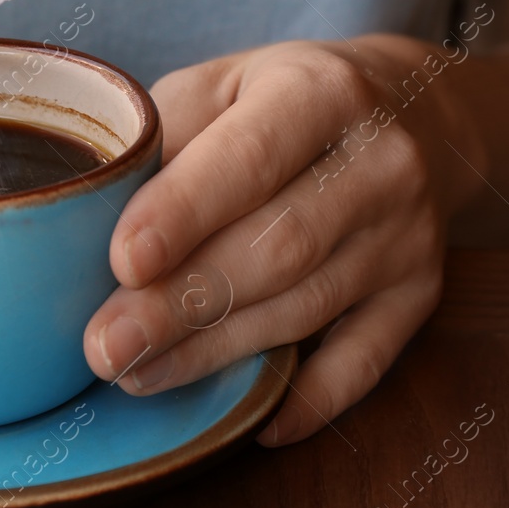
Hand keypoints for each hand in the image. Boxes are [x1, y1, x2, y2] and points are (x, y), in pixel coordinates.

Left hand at [81, 37, 487, 444]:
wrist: (414, 110)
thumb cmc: (280, 100)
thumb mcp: (220, 84)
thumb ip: (165, 138)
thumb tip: (88, 220)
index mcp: (322, 92)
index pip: (250, 158)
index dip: (185, 213)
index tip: (123, 262)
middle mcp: (380, 163)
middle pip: (278, 246)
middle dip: (183, 302)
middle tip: (106, 346)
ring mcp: (408, 235)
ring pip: (307, 308)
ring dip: (215, 352)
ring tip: (136, 373)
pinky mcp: (420, 294)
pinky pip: (366, 362)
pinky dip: (311, 400)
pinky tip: (254, 422)